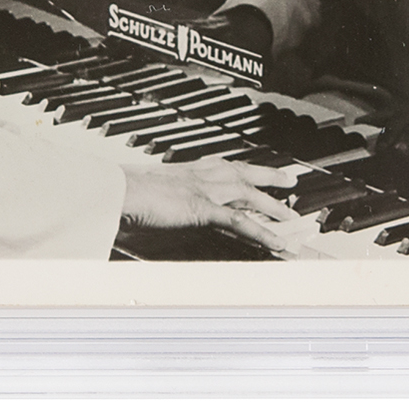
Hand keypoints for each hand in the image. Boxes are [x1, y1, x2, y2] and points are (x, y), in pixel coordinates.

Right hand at [121, 160, 300, 250]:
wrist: (118, 190)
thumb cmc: (126, 191)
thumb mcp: (152, 191)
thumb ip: (166, 196)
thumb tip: (166, 204)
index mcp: (189, 169)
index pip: (226, 165)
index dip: (245, 168)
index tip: (258, 169)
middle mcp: (202, 175)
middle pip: (245, 174)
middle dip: (269, 177)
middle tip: (289, 181)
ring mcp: (205, 191)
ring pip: (249, 196)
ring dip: (272, 207)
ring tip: (290, 218)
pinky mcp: (204, 209)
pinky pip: (240, 222)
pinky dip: (261, 233)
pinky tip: (276, 243)